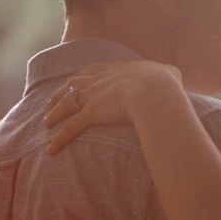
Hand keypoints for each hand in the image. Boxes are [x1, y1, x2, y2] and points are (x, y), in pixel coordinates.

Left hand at [44, 60, 182, 153]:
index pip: (92, 71)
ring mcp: (93, 96)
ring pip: (66, 105)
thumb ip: (167, 74)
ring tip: (46, 123)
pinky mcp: (91, 114)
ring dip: (54, 114)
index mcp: (116, 69)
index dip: (82, 78)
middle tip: (51, 102)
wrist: (154, 91)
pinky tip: (51, 150)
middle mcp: (100, 80)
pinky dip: (59, 139)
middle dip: (60, 94)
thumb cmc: (164, 83)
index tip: (75, 82)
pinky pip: (70, 128)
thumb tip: (174, 76)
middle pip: (73, 85)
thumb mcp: (168, 73)